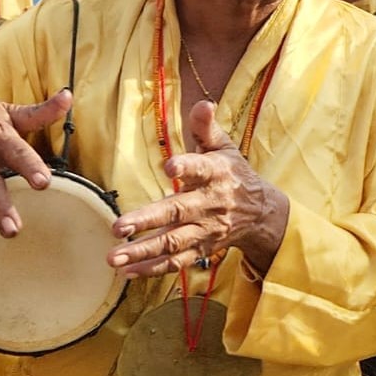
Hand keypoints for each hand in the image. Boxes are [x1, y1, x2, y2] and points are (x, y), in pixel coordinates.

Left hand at [108, 100, 289, 277]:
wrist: (261, 213)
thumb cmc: (234, 174)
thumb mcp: (225, 148)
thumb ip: (207, 128)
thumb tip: (203, 103)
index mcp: (216, 174)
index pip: (202, 168)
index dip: (187, 167)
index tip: (170, 166)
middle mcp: (210, 204)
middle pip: (178, 212)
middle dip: (148, 220)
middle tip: (118, 226)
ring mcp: (205, 230)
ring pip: (173, 243)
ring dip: (142, 251)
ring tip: (114, 257)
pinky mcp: (201, 248)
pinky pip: (177, 263)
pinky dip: (152, 269)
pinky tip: (127, 272)